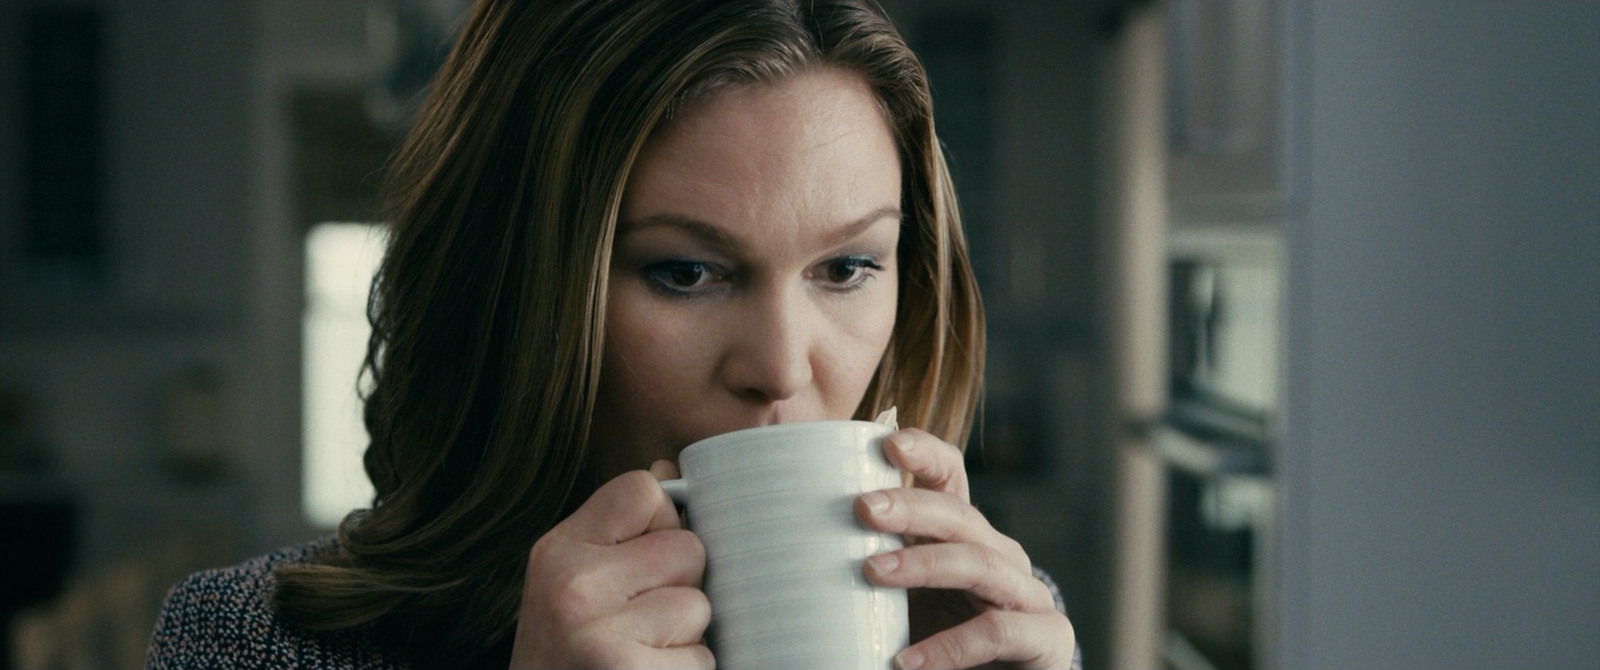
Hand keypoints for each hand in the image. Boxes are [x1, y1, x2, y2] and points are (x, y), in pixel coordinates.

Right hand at [510, 462, 711, 668]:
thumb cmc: (566, 655)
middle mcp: (572, 586)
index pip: (643, 490)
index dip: (659, 525)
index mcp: (557, 552)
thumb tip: (670, 469)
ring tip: (640, 656)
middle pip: (687, 548)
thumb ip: (618, 533)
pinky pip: (702, 658)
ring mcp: (601, 635)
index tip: (637, 564)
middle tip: (637, 624)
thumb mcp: (571, 585)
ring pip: (700, 606)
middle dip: (679, 587)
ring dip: (684, 638)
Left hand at [854, 429, 1076, 669]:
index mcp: (964, 537)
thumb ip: (871, 571)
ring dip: (925, 563)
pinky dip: (950, 646)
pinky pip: (997, 631)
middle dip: (911, 506)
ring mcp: (1027, 593)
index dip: (926, 454)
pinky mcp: (1047, 637)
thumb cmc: (938, 643)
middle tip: (862, 508)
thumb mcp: (901, 601)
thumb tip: (794, 553)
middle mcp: (1000, 555)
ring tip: (873, 572)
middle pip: (960, 515)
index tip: (886, 443)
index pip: (951, 479)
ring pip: (979, 562)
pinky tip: (906, 660)